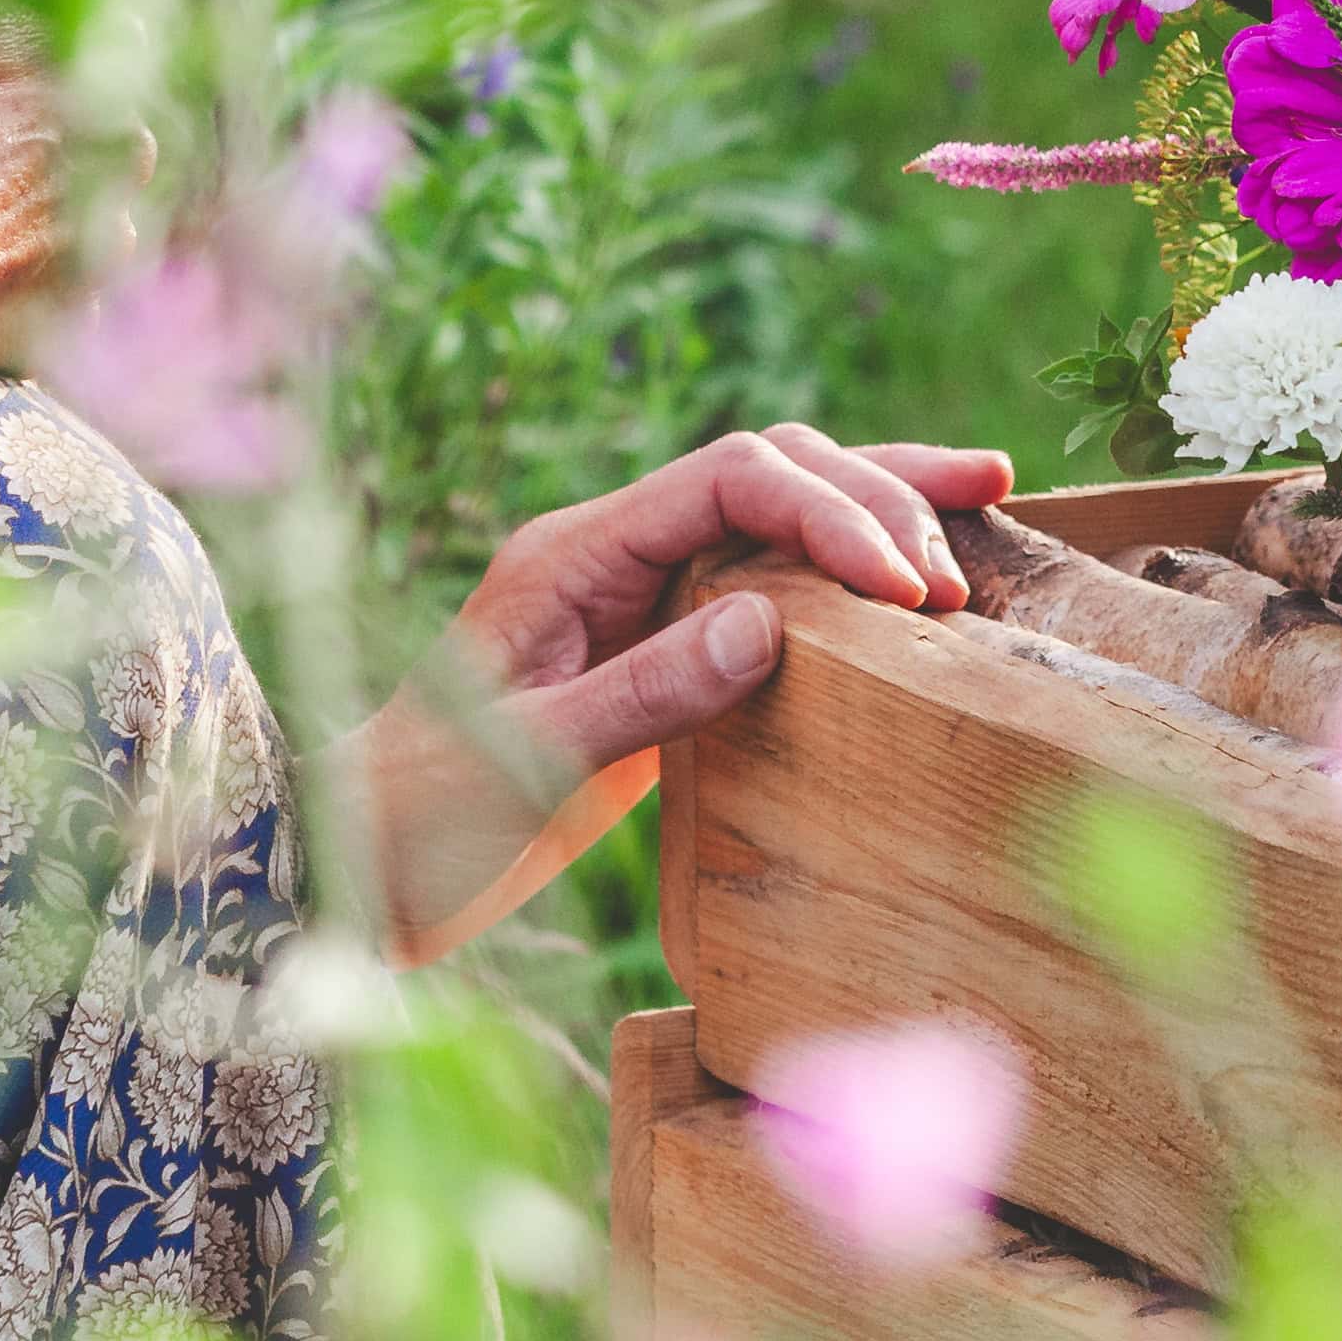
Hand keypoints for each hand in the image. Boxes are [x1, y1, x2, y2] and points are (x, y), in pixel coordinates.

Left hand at [450, 427, 1000, 769]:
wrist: (355, 871)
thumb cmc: (419, 822)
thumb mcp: (526, 766)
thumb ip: (645, 693)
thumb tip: (773, 623)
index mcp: (573, 552)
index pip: (730, 479)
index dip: (830, 515)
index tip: (903, 590)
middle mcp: (611, 551)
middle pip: (769, 469)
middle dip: (875, 500)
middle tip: (952, 582)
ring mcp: (637, 593)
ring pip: (777, 508)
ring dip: (876, 503)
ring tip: (986, 496)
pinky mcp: (659, 646)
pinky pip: (767, 579)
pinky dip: (843, 567)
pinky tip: (907, 576)